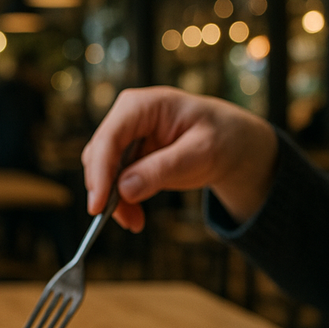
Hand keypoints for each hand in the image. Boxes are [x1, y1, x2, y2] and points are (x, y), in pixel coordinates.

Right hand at [80, 86, 278, 231]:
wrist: (230, 143)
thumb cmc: (220, 138)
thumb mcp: (200, 153)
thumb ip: (163, 169)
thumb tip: (124, 189)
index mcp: (142, 106)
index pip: (110, 138)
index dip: (99, 172)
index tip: (98, 206)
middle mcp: (126, 118)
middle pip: (99, 155)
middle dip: (106, 190)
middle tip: (125, 220)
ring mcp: (125, 138)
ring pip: (102, 172)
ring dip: (113, 200)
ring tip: (135, 222)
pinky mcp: (127, 156)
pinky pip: (113, 181)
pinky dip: (121, 201)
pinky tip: (135, 217)